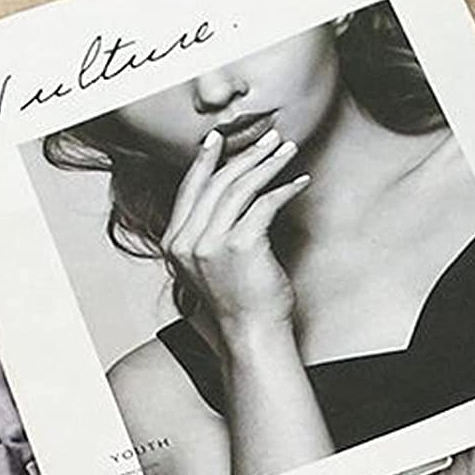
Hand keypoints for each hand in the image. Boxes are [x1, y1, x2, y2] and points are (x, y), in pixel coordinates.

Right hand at [161, 128, 311, 333]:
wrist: (252, 335)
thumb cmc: (241, 304)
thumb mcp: (211, 267)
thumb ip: (209, 236)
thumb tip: (231, 200)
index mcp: (175, 243)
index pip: (190, 190)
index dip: (205, 161)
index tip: (219, 139)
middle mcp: (188, 240)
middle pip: (216, 183)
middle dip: (245, 155)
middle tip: (268, 138)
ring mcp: (212, 242)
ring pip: (240, 188)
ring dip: (267, 165)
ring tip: (286, 150)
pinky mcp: (241, 245)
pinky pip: (264, 204)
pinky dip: (284, 189)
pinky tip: (298, 182)